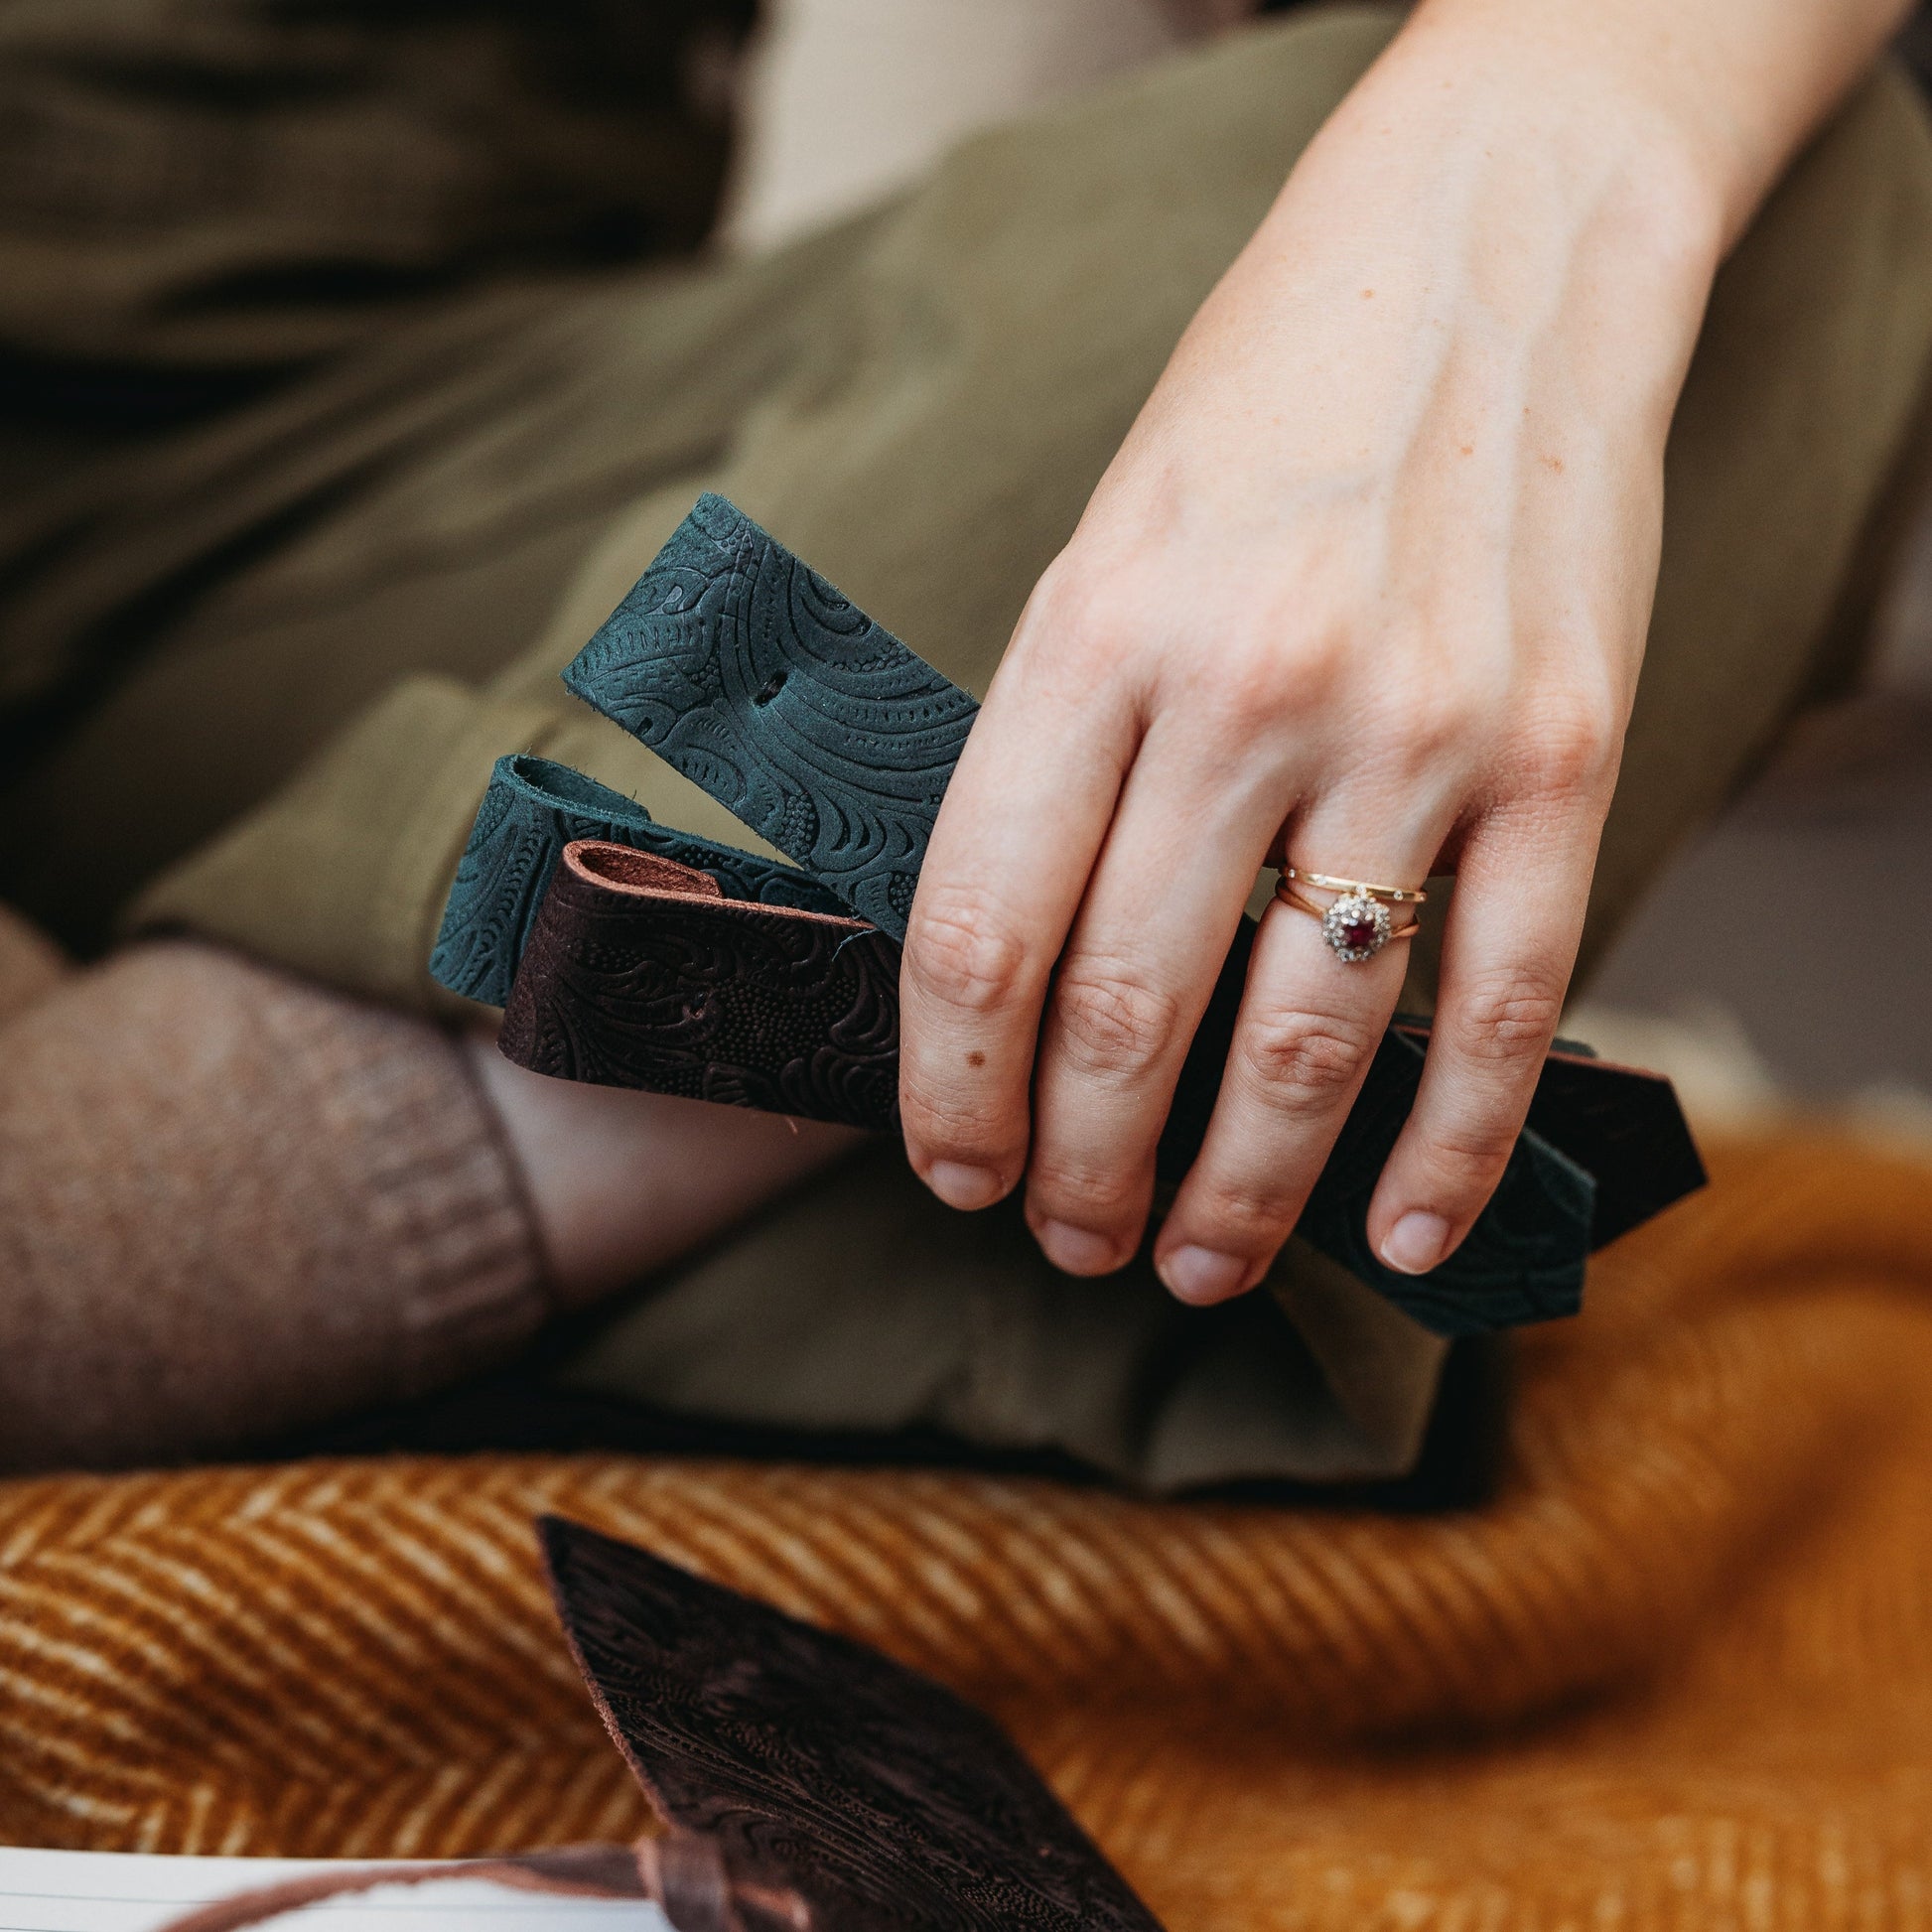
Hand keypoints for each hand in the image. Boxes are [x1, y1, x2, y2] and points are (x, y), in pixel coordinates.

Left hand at [895, 7, 1738, 1300]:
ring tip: (1193, 1263)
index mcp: (1096, 632)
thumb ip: (1059, 746)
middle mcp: (1252, 689)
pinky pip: (1504, 1006)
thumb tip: (1020, 969)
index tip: (949, 1168)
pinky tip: (1397, 1233)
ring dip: (1237, 1194)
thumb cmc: (1269, 408)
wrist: (1493, 258)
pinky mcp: (1564, 758)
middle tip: (1063, 1240)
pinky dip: (1449, 1149)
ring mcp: (1421, 733)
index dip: (951, 1089)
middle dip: (1077, 1168)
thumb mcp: (1105, 544)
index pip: (982, 929)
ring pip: (1308, 1044)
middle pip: (1128, 1013)